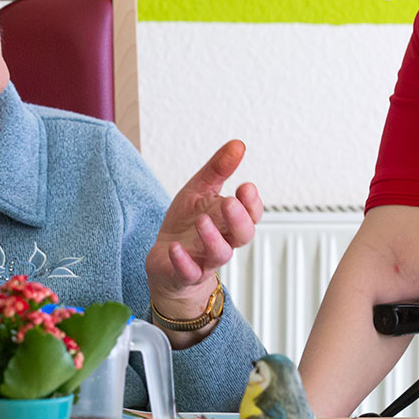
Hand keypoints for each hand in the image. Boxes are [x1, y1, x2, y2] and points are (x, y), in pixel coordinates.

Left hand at [146, 141, 261, 326]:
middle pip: (243, 234)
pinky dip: (183, 261)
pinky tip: (175, 247)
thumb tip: (238, 145)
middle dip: (239, 218)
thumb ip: (218, 169)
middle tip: (230, 202)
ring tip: (202, 220)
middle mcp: (222, 240)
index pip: (252, 214)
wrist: (165, 262)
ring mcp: (205, 259)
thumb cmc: (185, 224)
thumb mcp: (199, 191)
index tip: (245, 187)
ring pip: (220, 254)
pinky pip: (189, 271)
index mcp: (228, 220)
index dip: (252, 203)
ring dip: (212, 237)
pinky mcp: (185, 273)